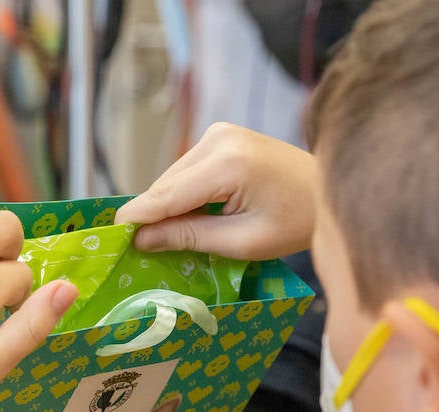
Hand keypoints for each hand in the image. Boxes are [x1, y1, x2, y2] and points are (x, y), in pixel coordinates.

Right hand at [115, 123, 317, 260]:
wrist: (328, 190)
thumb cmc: (296, 222)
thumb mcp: (243, 241)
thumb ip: (191, 236)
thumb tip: (142, 239)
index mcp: (227, 163)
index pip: (166, 194)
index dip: (137, 218)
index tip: (109, 238)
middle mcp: (218, 138)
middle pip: (165, 185)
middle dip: (152, 216)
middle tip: (137, 251)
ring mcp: (219, 133)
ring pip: (172, 178)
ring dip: (168, 207)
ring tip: (168, 238)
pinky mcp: (221, 136)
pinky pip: (187, 171)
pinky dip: (183, 195)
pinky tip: (190, 217)